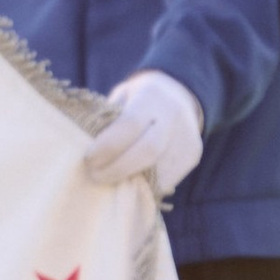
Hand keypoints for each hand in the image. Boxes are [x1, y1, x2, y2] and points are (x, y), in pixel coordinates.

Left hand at [83, 69, 205, 197]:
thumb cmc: (138, 98)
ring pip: (158, 171)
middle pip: (148, 151)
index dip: (108, 146)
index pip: (130, 125)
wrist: (179, 94)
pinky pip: (167, 179)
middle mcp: (173, 116)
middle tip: (96, 176)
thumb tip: (87, 149)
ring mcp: (187, 138)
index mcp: (151, 96)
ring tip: (111, 181)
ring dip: (131, 181)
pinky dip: (146, 185)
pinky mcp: (193, 155)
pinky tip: (132, 181)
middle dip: (118, 169)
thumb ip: (109, 120)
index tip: (89, 159)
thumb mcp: (121, 97)